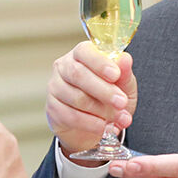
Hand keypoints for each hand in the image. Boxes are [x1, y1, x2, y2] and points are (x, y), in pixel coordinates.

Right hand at [46, 42, 137, 157]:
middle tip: (121, 102)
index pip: (85, 51)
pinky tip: (102, 126)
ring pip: (76, 97)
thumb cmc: (109, 97)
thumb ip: (124, 72)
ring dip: (100, 110)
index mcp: (81, 54)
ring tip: (119, 118)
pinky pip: (70, 116)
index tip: (116, 75)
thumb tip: (125, 59)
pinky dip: (90, 123)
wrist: (97, 124)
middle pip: (78, 74)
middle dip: (103, 90)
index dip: (100, 63)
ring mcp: (55, 87)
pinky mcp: (53, 108)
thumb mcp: (123, 85)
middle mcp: (64, 67)